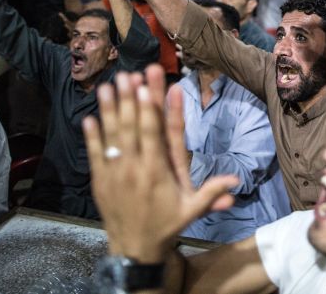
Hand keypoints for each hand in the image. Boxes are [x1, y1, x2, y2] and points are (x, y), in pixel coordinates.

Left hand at [83, 65, 237, 262]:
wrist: (135, 249)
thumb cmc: (166, 226)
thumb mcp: (191, 210)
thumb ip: (212, 194)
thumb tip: (236, 183)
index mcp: (156, 172)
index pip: (152, 134)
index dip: (147, 110)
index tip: (145, 87)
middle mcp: (134, 168)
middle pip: (131, 127)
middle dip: (129, 99)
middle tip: (128, 74)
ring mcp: (114, 173)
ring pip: (111, 135)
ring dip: (108, 109)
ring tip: (107, 85)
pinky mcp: (100, 181)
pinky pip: (94, 154)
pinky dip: (92, 136)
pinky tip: (89, 117)